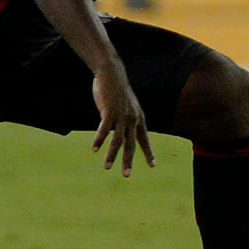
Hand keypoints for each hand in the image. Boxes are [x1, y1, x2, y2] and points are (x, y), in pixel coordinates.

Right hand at [89, 62, 153, 176]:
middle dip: (128, 161)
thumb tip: (118, 132)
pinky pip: (104, 129)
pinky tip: (95, 149)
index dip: (149, 152)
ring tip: (107, 167)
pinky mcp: (109, 111)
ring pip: (117, 140)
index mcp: (138, 118)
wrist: (112, 74)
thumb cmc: (117, 91)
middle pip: (131, 144)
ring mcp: (121, 115)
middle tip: (126, 175)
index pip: (144, 139)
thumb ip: (125, 119)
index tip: (153, 165)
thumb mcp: (126, 106)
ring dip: (111, 155)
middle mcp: (132, 119)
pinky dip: (99, 140)